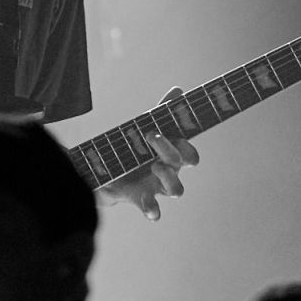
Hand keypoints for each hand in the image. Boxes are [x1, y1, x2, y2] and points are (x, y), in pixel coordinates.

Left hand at [97, 88, 199, 221]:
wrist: (110, 175)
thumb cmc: (135, 151)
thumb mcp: (145, 129)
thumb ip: (162, 112)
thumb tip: (178, 90)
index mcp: (172, 154)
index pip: (190, 152)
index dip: (187, 145)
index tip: (174, 133)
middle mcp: (170, 171)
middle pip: (184, 165)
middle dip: (171, 150)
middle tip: (152, 136)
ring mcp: (158, 187)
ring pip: (177, 189)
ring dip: (169, 177)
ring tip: (154, 166)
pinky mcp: (143, 200)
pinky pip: (154, 210)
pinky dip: (154, 210)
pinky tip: (152, 209)